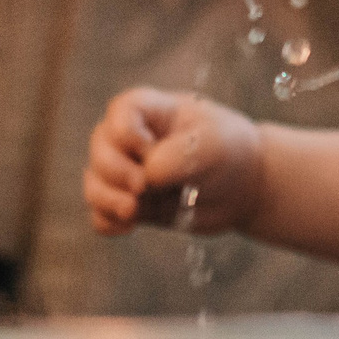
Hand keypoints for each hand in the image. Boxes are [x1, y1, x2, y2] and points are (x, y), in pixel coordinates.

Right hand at [83, 87, 262, 235]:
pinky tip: (129, 227)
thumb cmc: (230, 152)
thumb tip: (145, 178)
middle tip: (143, 187)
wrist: (243, 188)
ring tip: (134, 212)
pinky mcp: (131, 203)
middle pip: (100, 149)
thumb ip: (178, 155)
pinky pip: (101, 214)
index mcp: (152, 111)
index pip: (120, 111)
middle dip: (116, 172)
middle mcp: (132, 139)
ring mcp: (129, 172)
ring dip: (108, 200)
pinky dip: (108, 221)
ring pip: (95, 183)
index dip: (127, 134)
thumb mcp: (214, 145)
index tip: (151, 149)